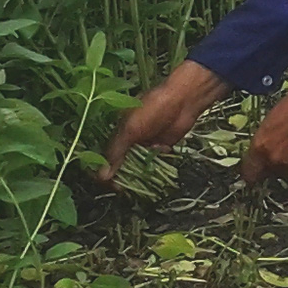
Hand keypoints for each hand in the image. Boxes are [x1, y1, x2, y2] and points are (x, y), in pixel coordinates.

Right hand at [98, 60, 227, 185]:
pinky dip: (154, 165)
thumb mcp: (130, 129)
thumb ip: (116, 152)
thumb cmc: (153, 108)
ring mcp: (145, 143)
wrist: (184, 100)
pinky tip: (156, 163)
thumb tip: (102, 176)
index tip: (107, 183)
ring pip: (137, 165)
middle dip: (121, 175)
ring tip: (139, 180)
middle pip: (120, 163)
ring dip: (138, 172)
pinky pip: (153, 162)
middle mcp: (130, 139)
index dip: (104, 169)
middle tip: (123, 188)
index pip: (105, 154)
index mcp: (118, 131)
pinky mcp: (161, 147)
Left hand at [240, 76, 287, 183]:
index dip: (253, 172)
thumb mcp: (272, 118)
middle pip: (271, 172)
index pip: (250, 172)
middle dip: (277, 165)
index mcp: (261, 146)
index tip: (256, 172)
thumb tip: (268, 145)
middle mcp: (275, 159)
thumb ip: (267, 138)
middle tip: (287, 151)